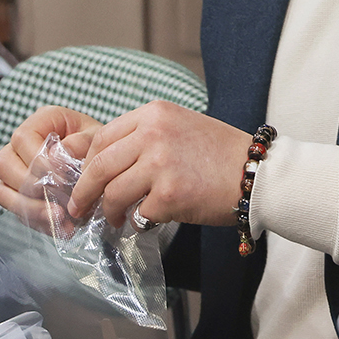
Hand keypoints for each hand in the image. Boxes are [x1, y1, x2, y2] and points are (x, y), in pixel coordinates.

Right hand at [0, 105, 99, 229]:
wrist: (107, 165)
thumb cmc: (100, 147)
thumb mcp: (98, 138)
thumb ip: (82, 143)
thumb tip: (58, 156)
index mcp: (42, 121)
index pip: (23, 138)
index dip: (38, 162)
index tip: (61, 180)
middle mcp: (21, 143)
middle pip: (4, 164)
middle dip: (31, 188)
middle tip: (59, 204)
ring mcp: (15, 168)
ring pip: (3, 190)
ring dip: (30, 208)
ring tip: (60, 219)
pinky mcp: (18, 192)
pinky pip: (12, 208)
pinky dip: (35, 220)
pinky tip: (60, 226)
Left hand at [70, 101, 248, 226]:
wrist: (259, 173)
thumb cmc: (222, 154)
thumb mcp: (180, 126)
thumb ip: (145, 136)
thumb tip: (108, 163)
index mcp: (154, 113)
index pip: (102, 137)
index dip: (87, 163)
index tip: (83, 179)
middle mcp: (153, 133)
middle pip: (99, 166)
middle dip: (84, 192)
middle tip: (79, 208)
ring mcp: (160, 164)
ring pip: (112, 193)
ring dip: (108, 212)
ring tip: (113, 220)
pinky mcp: (169, 195)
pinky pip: (138, 214)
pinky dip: (137, 223)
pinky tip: (142, 224)